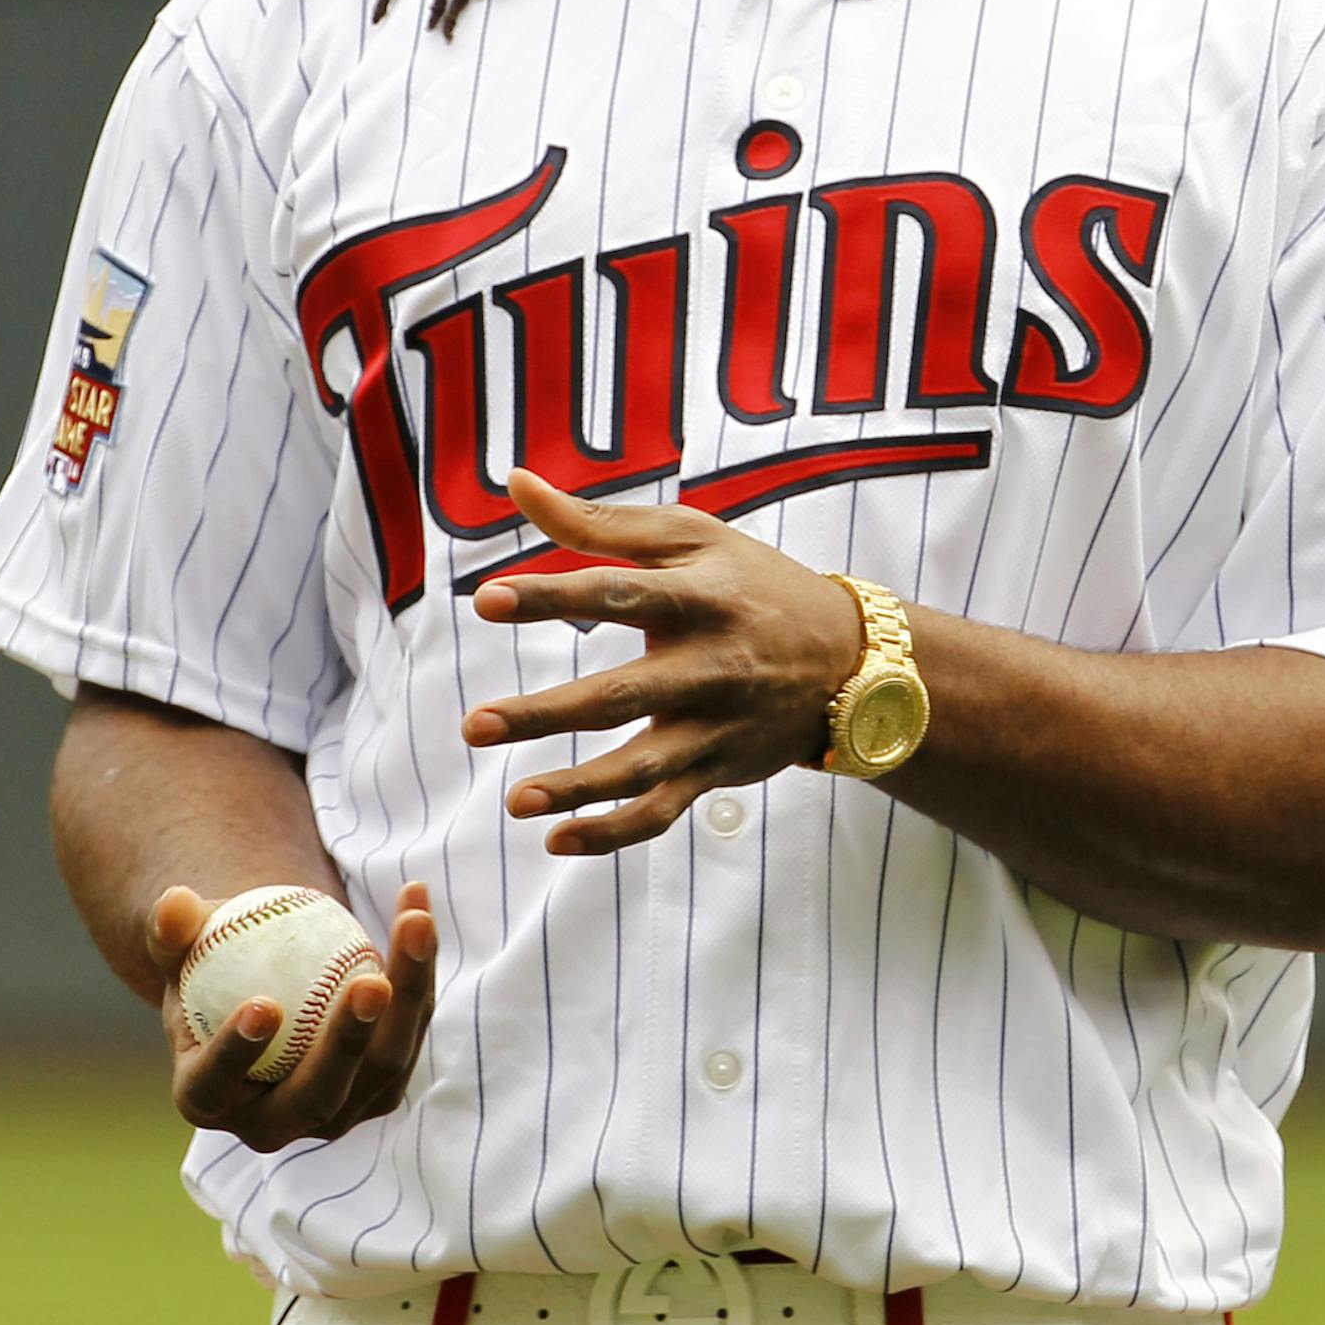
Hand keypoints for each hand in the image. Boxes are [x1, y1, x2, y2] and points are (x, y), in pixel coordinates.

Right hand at [147, 879, 437, 1153]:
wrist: (264, 980)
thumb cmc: (211, 960)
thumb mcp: (184, 945)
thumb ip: (172, 929)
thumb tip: (174, 903)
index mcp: (205, 1098)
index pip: (216, 1085)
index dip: (236, 1053)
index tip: (262, 1004)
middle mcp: (272, 1123)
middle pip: (317, 1095)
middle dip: (346, 1043)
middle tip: (370, 982)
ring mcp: (335, 1113)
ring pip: (383, 1064)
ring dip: (408, 993)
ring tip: (413, 921)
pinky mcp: (381, 1087)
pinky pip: (410, 1029)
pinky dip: (420, 970)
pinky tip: (416, 909)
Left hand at [462, 467, 865, 855]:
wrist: (849, 659)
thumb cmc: (752, 584)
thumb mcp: (691, 538)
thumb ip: (600, 521)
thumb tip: (517, 484)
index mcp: (701, 596)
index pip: (619, 594)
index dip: (553, 596)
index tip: (485, 601)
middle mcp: (710, 666)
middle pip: (622, 695)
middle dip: (547, 714)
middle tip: (475, 726)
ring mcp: (715, 726)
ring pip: (642, 768)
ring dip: (577, 789)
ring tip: (516, 801)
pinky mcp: (717, 770)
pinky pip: (663, 810)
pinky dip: (614, 833)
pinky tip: (557, 840)